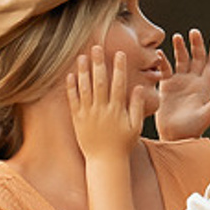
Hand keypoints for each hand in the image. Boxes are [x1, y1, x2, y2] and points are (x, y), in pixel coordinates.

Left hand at [68, 44, 149, 161]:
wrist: (105, 162)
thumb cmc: (122, 145)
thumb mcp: (135, 126)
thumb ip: (136, 106)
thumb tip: (139, 87)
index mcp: (117, 110)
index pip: (118, 84)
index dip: (119, 68)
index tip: (119, 54)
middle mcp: (102, 110)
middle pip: (100, 82)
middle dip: (98, 63)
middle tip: (96, 47)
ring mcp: (88, 114)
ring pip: (85, 89)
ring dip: (83, 72)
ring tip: (81, 57)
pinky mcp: (77, 120)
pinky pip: (73, 101)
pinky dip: (71, 88)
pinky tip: (70, 75)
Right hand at [154, 31, 209, 139]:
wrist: (175, 136)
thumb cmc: (193, 128)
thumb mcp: (207, 114)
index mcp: (205, 86)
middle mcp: (193, 82)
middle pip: (197, 58)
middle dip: (196, 45)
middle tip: (194, 33)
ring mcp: (180, 83)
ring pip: (181, 61)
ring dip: (180, 49)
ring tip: (177, 37)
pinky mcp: (167, 86)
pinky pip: (165, 70)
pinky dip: (163, 62)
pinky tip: (159, 54)